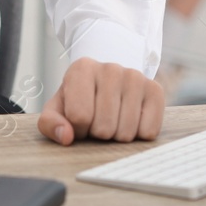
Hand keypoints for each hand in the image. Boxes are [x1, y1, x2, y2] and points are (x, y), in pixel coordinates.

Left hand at [37, 58, 163, 144]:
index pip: (79, 117)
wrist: (107, 81)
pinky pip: (149, 131)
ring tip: (113, 119)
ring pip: (126, 132)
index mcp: (82, 69)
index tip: (79, 119)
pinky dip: (139, 133)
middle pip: (104, 128)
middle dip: (98, 133)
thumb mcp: (58, 108)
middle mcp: (110, 68)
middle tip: (98, 119)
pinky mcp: (155, 90)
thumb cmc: (80, 99)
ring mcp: (135, 77)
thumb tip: (66, 136)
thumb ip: (50, 123)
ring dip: (117, 135)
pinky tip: (131, 118)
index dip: (78, 128)